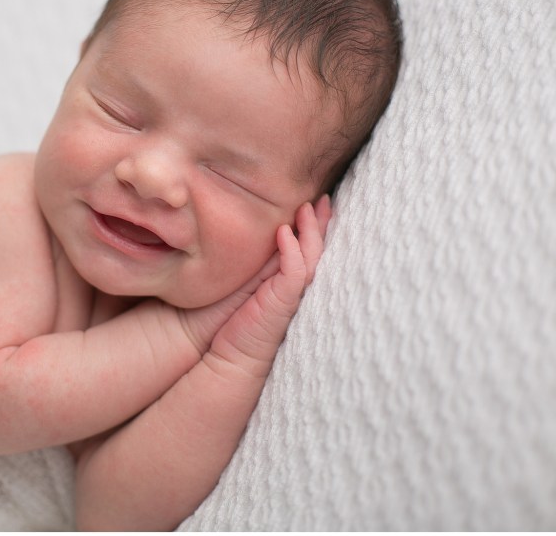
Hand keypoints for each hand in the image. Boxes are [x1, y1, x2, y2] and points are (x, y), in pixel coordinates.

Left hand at [202, 194, 331, 377]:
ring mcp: (292, 295)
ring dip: (311, 231)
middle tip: (326, 199)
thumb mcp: (248, 284)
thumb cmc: (233, 320)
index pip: (310, 250)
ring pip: (312, 258)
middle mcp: (296, 288)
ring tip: (308, 207)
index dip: (316, 227)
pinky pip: (294, 273)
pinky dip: (291, 251)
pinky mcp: (282, 303)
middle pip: (318, 251)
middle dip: (324, 224)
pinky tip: (285, 232)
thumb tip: (262, 236)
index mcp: (290, 283)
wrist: (229, 355)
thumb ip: (259, 264)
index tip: (317, 202)